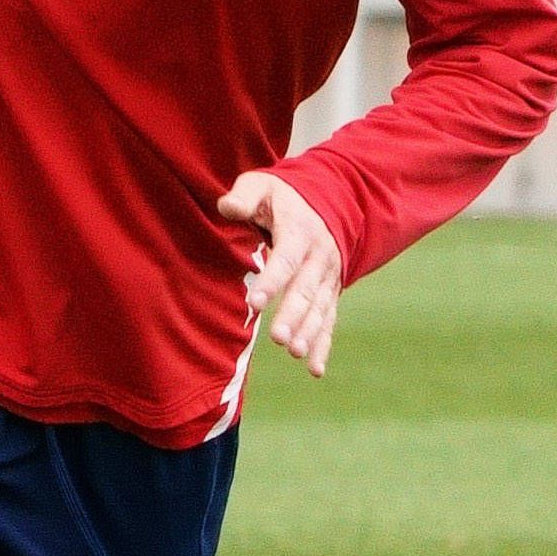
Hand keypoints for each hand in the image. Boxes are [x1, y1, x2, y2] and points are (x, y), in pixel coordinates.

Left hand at [219, 172, 341, 378]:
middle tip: (279, 338)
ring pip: (319, 308)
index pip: (285, 259)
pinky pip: (329, 320)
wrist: (330, 199)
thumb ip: (244, 196)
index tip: (254, 301)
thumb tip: (226, 208)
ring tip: (295, 352)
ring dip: (309, 332)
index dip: (271, 281)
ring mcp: (327, 277)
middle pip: (305, 289)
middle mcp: (319, 257)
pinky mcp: (330, 292)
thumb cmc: (283, 197)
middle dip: (293, 314)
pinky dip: (323, 345)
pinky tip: (314, 370)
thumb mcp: (262, 185)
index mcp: (300, 231)